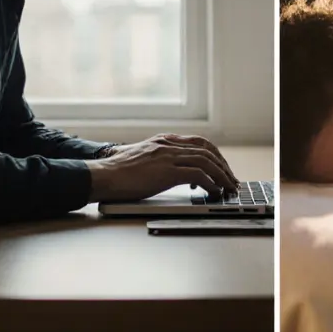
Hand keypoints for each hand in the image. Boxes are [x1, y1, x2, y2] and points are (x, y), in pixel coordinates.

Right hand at [89, 134, 239, 201]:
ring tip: (227, 188)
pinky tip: (214, 192)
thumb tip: (170, 171)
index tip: (222, 167)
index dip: (214, 155)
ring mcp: (168, 157)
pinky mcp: (166, 171)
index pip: (199, 142)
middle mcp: (168, 145)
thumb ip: (157, 158)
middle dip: (222, 165)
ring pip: (206, 161)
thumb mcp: (141, 158)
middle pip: (207, 150)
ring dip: (221, 175)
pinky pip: (198, 175)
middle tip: (230, 179)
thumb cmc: (116, 172)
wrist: (102, 175)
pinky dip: (211, 183)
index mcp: (163, 140)